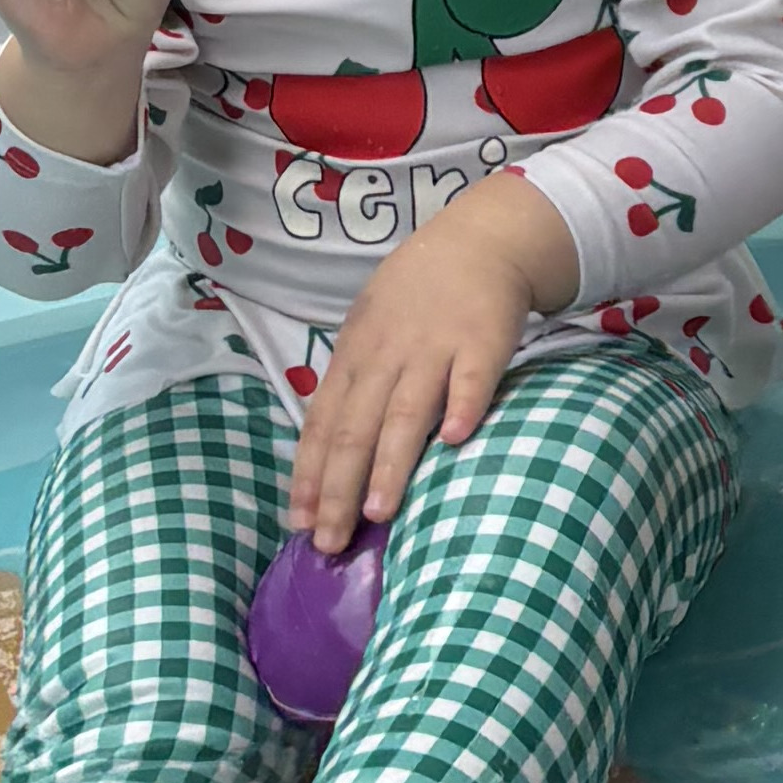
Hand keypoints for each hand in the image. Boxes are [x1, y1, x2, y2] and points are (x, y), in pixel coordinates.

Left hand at [286, 180, 557, 547]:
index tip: (299, 522)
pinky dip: (463, 406)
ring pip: (406, 411)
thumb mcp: (368, 330)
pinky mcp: (483, 340)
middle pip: (356, 428)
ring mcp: (434, 347)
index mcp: (354, 356)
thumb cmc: (417, 295)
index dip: (310, 474)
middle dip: (339, 488)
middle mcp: (386, 355)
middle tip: (331, 542)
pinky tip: (456, 440)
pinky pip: (472, 377)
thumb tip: (325, 453)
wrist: (479, 240)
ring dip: (390, 462)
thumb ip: (352, 385)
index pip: (323, 423)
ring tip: (379, 512)